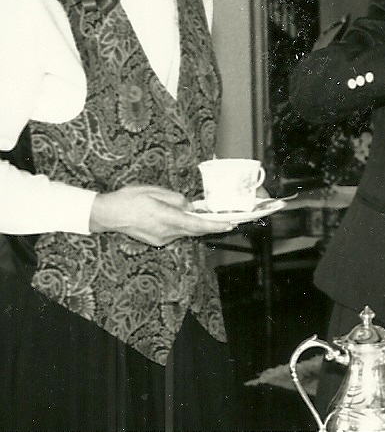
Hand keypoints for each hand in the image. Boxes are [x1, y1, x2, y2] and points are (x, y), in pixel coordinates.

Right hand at [90, 185, 234, 245]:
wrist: (108, 214)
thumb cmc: (130, 198)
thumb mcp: (155, 191)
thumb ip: (176, 199)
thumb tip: (189, 207)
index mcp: (166, 217)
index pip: (197, 224)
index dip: (215, 225)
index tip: (230, 224)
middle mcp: (166, 232)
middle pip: (195, 230)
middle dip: (211, 226)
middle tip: (227, 221)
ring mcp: (161, 239)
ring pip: (185, 232)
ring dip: (195, 225)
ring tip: (204, 215)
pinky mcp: (157, 241)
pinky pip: (176, 233)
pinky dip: (183, 226)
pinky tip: (181, 218)